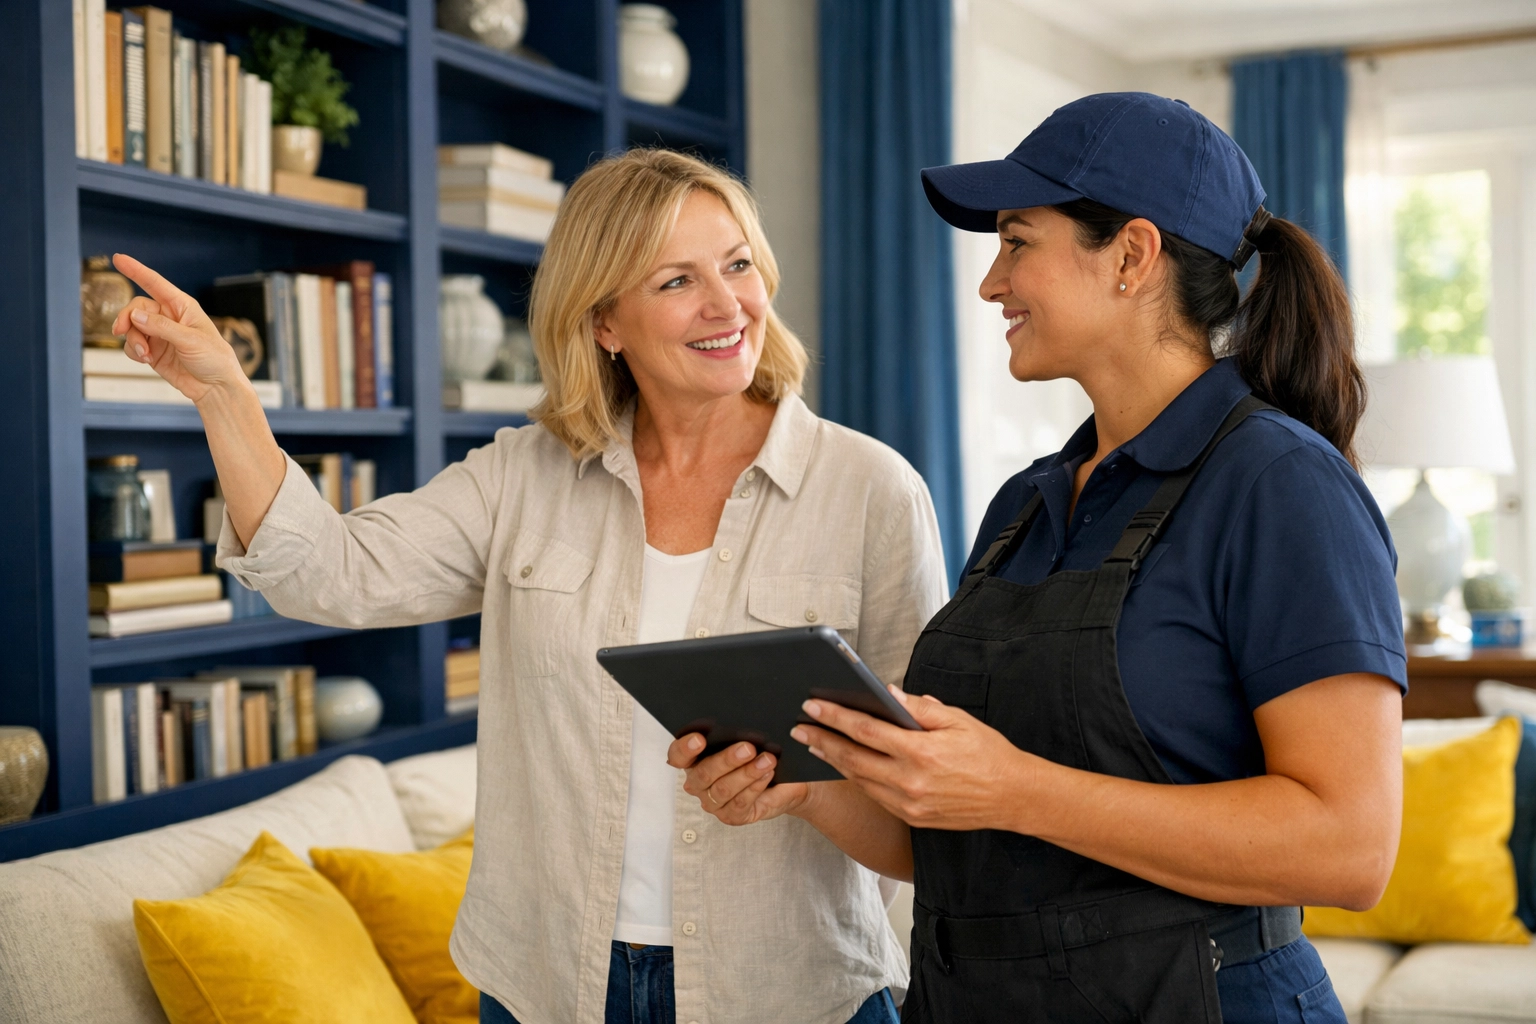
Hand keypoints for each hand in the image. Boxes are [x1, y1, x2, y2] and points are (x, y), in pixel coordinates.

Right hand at [109, 254, 248, 403]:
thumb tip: (134, 315)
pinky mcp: (153, 352)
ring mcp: (159, 335)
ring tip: (145, 355)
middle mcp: (169, 317)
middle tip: (121, 330)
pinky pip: (132, 345)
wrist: (216, 388)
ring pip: (132, 328)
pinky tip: (146, 360)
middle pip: (136, 307)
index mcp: (182, 307)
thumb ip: (161, 327)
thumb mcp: (191, 340)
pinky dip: (134, 351)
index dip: (136, 270)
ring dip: (133, 340)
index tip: (118, 258)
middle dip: (127, 318)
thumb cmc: (214, 359)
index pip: (155, 283)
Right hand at [667, 734, 811, 825]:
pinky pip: (740, 803)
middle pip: (703, 773)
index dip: (684, 748)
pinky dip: (755, 787)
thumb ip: (738, 732)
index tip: (699, 739)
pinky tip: (766, 774)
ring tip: (767, 760)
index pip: (677, 756)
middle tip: (748, 748)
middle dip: (727, 760)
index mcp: (694, 760)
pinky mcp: (731, 816)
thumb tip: (743, 724)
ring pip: (723, 789)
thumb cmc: (757, 755)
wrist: (782, 783)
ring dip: (747, 773)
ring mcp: (713, 802)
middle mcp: (698, 783)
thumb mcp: (747, 739)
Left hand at [791, 688, 1044, 832]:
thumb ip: (918, 707)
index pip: (867, 730)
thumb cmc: (988, 753)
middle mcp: (912, 782)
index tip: (813, 706)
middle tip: (799, 728)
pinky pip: (876, 796)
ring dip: (834, 762)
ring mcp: (910, 804)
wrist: (1013, 797)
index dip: (836, 717)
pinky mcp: (913, 817)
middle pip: (854, 759)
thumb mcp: (957, 719)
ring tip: (815, 744)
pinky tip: (845, 766)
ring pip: (861, 780)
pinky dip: (857, 779)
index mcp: (923, 753)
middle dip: (822, 741)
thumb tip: (886, 692)